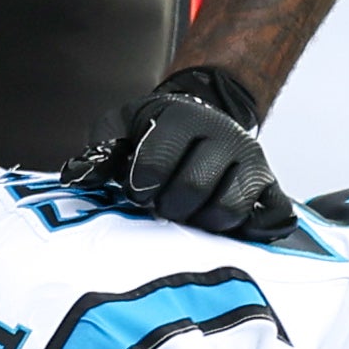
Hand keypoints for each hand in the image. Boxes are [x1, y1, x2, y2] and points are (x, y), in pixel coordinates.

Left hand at [75, 65, 299, 237]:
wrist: (203, 117)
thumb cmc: (154, 131)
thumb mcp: (121, 128)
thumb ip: (100, 150)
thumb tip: (78, 177)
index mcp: (183, 118)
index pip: (156, 164)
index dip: (139, 187)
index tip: (137, 190)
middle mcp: (224, 135)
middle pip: (192, 189)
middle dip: (169, 206)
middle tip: (163, 204)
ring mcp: (252, 161)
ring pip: (227, 210)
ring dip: (201, 222)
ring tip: (189, 213)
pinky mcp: (270, 185)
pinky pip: (267, 219)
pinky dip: (248, 230)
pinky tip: (226, 230)